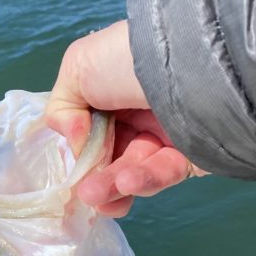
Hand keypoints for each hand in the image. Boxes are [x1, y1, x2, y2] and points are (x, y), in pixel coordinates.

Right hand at [44, 20, 205, 216]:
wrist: (188, 60)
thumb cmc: (127, 60)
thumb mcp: (78, 69)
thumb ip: (63, 109)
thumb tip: (74, 142)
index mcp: (114, 90)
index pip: (92, 131)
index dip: (81, 151)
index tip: (74, 164)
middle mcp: (142, 111)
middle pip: (111, 156)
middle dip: (95, 176)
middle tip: (85, 193)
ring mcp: (167, 134)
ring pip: (133, 170)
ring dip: (112, 186)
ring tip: (96, 195)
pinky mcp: (192, 154)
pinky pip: (165, 174)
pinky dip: (144, 182)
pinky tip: (126, 184)